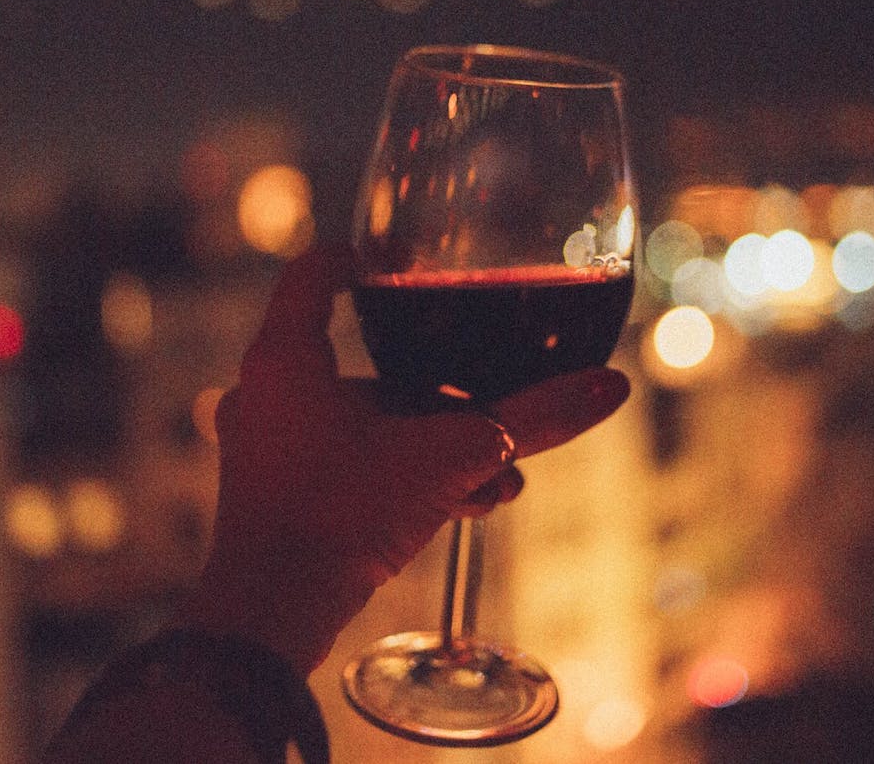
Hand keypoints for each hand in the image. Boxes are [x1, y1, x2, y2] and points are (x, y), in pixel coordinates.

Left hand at [178, 245, 630, 670]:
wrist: (274, 614)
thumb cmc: (343, 517)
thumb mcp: (452, 458)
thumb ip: (531, 420)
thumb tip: (607, 387)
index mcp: (287, 356)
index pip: (317, 274)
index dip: (366, 260)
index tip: (409, 264)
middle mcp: (266, 392)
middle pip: (367, 366)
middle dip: (444, 397)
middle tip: (495, 418)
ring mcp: (265, 447)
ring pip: (365, 424)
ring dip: (432, 446)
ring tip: (492, 481)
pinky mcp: (274, 496)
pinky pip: (348, 464)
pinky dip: (400, 475)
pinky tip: (460, 506)